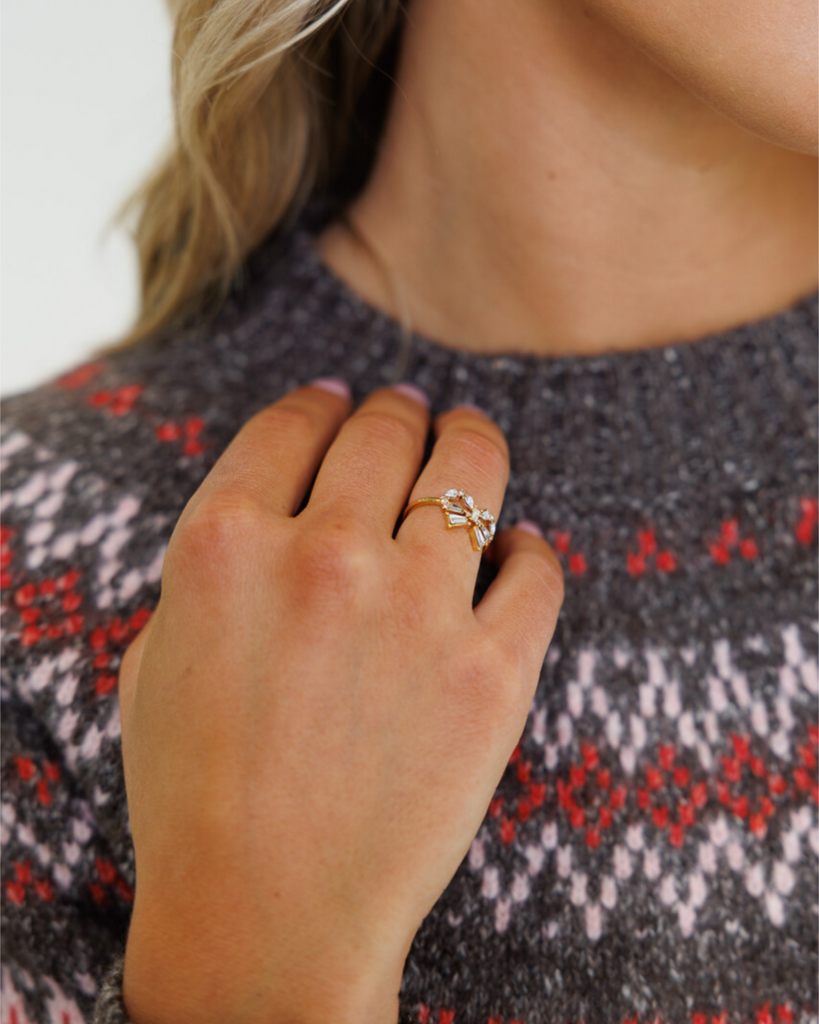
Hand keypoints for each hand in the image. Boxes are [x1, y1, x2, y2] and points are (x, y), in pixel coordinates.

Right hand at [118, 380, 563, 1023]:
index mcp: (225, 546)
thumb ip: (214, 571)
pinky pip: (537, 568)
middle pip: (381, 432)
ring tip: (470, 436)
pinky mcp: (494, 671)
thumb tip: (275, 510)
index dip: (319, 403)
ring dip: (470, 441)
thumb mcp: (158, 658)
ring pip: (469, 469)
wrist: (266, 919)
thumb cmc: (194, 796)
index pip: (288, 426)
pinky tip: (515, 550)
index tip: (338, 399)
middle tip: (408, 410)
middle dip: (396, 412)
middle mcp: (322, 557)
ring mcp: (417, 610)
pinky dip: (528, 550)